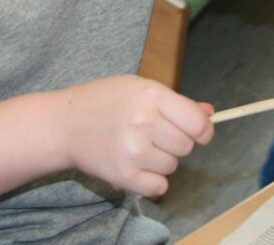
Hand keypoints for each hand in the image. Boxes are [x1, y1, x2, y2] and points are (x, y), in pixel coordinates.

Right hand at [54, 75, 213, 196]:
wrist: (64, 125)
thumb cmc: (103, 102)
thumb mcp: (138, 88)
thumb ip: (176, 102)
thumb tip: (209, 114)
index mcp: (150, 95)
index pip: (198, 123)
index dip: (203, 131)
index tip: (198, 133)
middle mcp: (143, 122)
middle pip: (186, 146)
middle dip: (175, 142)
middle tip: (153, 134)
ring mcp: (133, 150)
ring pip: (173, 166)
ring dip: (162, 160)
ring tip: (138, 146)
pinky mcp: (124, 175)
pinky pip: (159, 186)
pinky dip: (152, 180)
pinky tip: (136, 165)